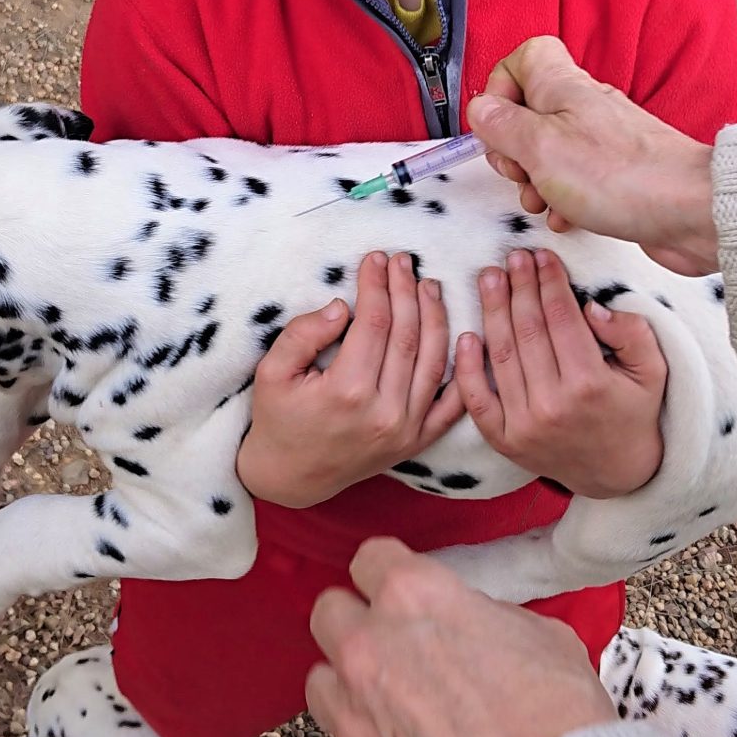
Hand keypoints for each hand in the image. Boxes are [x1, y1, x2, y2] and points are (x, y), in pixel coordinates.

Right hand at [236, 252, 463, 507]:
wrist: (292, 477)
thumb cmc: (278, 420)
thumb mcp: (271, 373)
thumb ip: (303, 335)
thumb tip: (344, 307)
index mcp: (347, 391)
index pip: (374, 322)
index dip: (377, 285)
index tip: (376, 258)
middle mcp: (384, 411)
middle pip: (407, 335)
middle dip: (407, 291)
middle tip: (405, 262)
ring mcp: (406, 430)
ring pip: (433, 361)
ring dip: (436, 317)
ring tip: (429, 286)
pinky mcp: (417, 441)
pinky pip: (452, 405)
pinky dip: (463, 371)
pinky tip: (465, 337)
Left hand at [306, 538, 616, 736]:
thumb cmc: (560, 720)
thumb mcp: (544, 637)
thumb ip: (488, 620)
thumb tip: (474, 628)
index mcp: (415, 598)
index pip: (370, 559)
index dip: (389, 574)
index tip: (401, 591)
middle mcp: (369, 649)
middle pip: (329, 614)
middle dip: (357, 625)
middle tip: (393, 648)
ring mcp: (354, 717)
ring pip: (322, 683)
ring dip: (351, 689)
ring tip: (395, 711)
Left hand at [454, 249, 665, 497]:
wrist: (618, 473)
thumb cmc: (634, 412)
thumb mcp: (652, 370)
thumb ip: (632, 332)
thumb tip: (590, 307)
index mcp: (589, 384)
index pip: (561, 318)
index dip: (548, 282)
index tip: (540, 256)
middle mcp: (552, 405)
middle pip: (528, 331)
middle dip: (518, 287)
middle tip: (511, 257)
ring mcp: (523, 425)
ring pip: (501, 356)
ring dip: (491, 312)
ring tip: (489, 278)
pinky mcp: (504, 440)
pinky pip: (477, 399)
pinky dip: (466, 368)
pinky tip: (466, 335)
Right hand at [467, 36, 720, 274]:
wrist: (691, 212)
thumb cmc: (622, 176)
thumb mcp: (540, 148)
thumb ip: (502, 126)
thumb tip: (480, 109)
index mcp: (563, 88)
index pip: (524, 57)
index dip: (500, 87)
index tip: (496, 126)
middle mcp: (584, 108)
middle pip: (529, 111)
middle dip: (512, 148)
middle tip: (519, 171)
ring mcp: (603, 142)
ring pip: (550, 153)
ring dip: (536, 181)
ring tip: (543, 202)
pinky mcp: (617, 175)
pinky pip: (576, 182)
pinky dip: (565, 200)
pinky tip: (568, 218)